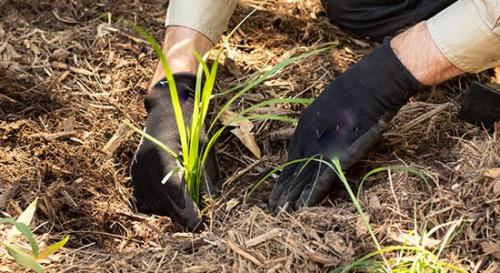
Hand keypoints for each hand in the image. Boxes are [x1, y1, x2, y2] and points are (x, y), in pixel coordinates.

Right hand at [131, 73, 218, 229]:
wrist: (167, 107)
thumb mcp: (203, 148)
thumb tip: (210, 207)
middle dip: (182, 214)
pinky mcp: (134, 174)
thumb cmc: (190, 124)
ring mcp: (137, 170)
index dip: (188, 212)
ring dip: (170, 210)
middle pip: (163, 203)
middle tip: (199, 218)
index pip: (174, 191)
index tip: (201, 224)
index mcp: (162, 153)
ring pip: (153, 206)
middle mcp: (145, 164)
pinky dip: (159, 204)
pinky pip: (143, 201)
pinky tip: (172, 196)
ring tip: (186, 202)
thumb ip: (206, 178)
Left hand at [269, 39, 423, 210]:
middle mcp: (306, 140)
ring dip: (290, 196)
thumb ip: (326, 118)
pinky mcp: (333, 159)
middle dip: (282, 188)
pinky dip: (309, 195)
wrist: (366, 88)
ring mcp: (318, 149)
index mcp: (304, 126)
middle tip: (272, 204)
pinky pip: (318, 182)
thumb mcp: (332, 103)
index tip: (281, 182)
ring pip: (300, 179)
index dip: (286, 171)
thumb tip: (329, 124)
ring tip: (279, 211)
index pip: (292, 155)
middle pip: (291, 170)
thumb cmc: (355, 90)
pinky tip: (300, 207)